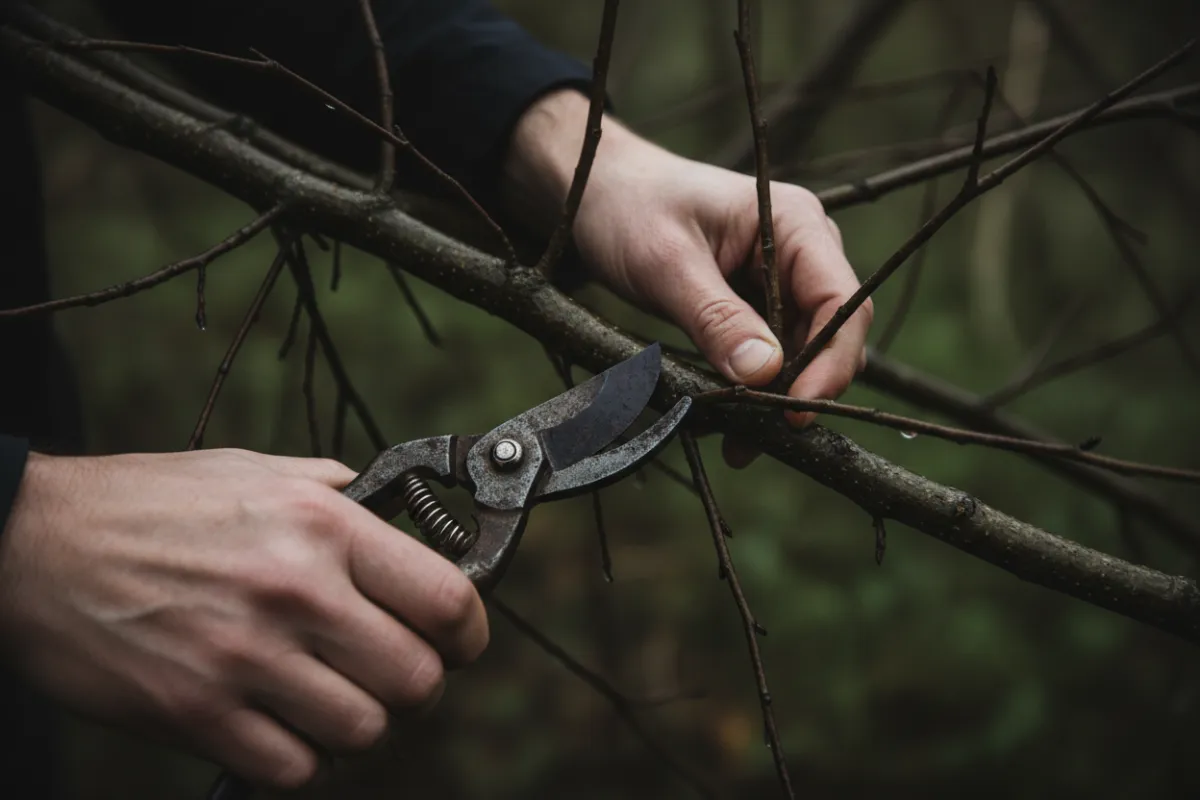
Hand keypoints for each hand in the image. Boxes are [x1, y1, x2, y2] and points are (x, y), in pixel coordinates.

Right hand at [0, 449, 487, 788]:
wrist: (34, 546)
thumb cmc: (150, 503)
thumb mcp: (257, 471)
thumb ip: (337, 494)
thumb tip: (400, 517)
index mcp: (321, 525)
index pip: (447, 600)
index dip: (469, 632)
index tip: (459, 640)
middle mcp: (295, 591)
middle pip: (418, 679)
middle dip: (417, 685)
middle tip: (390, 672)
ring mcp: (245, 659)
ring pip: (364, 731)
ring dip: (357, 722)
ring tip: (329, 695)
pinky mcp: (197, 714)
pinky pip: (293, 769)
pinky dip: (298, 757)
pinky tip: (278, 722)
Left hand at [505, 91, 871, 460]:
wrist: (601, 194)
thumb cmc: (630, 209)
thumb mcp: (666, 264)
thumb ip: (716, 317)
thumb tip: (765, 373)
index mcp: (795, 222)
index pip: (843, 302)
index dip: (831, 363)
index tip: (797, 412)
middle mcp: (804, 251)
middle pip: (833, 334)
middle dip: (801, 390)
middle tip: (756, 437)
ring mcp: (785, 280)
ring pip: (805, 355)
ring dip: (775, 399)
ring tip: (734, 442)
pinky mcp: (761, 306)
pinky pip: (773, 357)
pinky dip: (754, 391)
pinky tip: (725, 424)